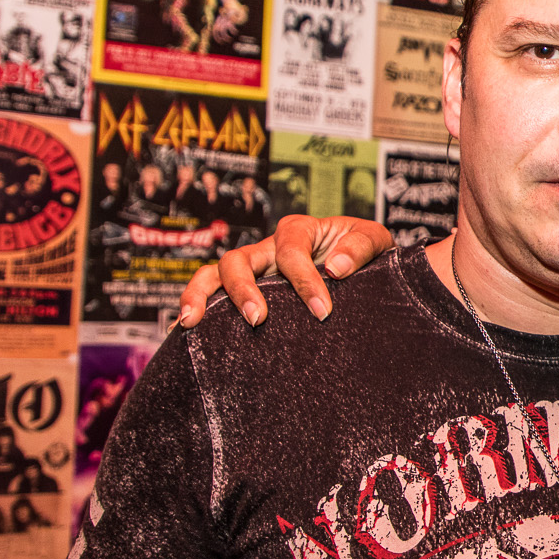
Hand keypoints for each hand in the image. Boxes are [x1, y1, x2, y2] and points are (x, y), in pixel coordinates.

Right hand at [177, 214, 392, 327]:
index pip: (292, 251)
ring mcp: (253, 269)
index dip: (305, 280)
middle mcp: (268, 248)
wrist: (362, 267)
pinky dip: (193, 305)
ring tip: (193, 322)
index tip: (322, 312)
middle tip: (259, 320)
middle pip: (239, 259)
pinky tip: (183, 328)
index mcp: (299, 230)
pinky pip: (211, 292)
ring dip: (202, 295)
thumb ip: (360, 247)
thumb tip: (335, 269)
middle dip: (244, 289)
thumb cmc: (363, 251)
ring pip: (214, 273)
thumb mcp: (375, 240)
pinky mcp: (247, 290)